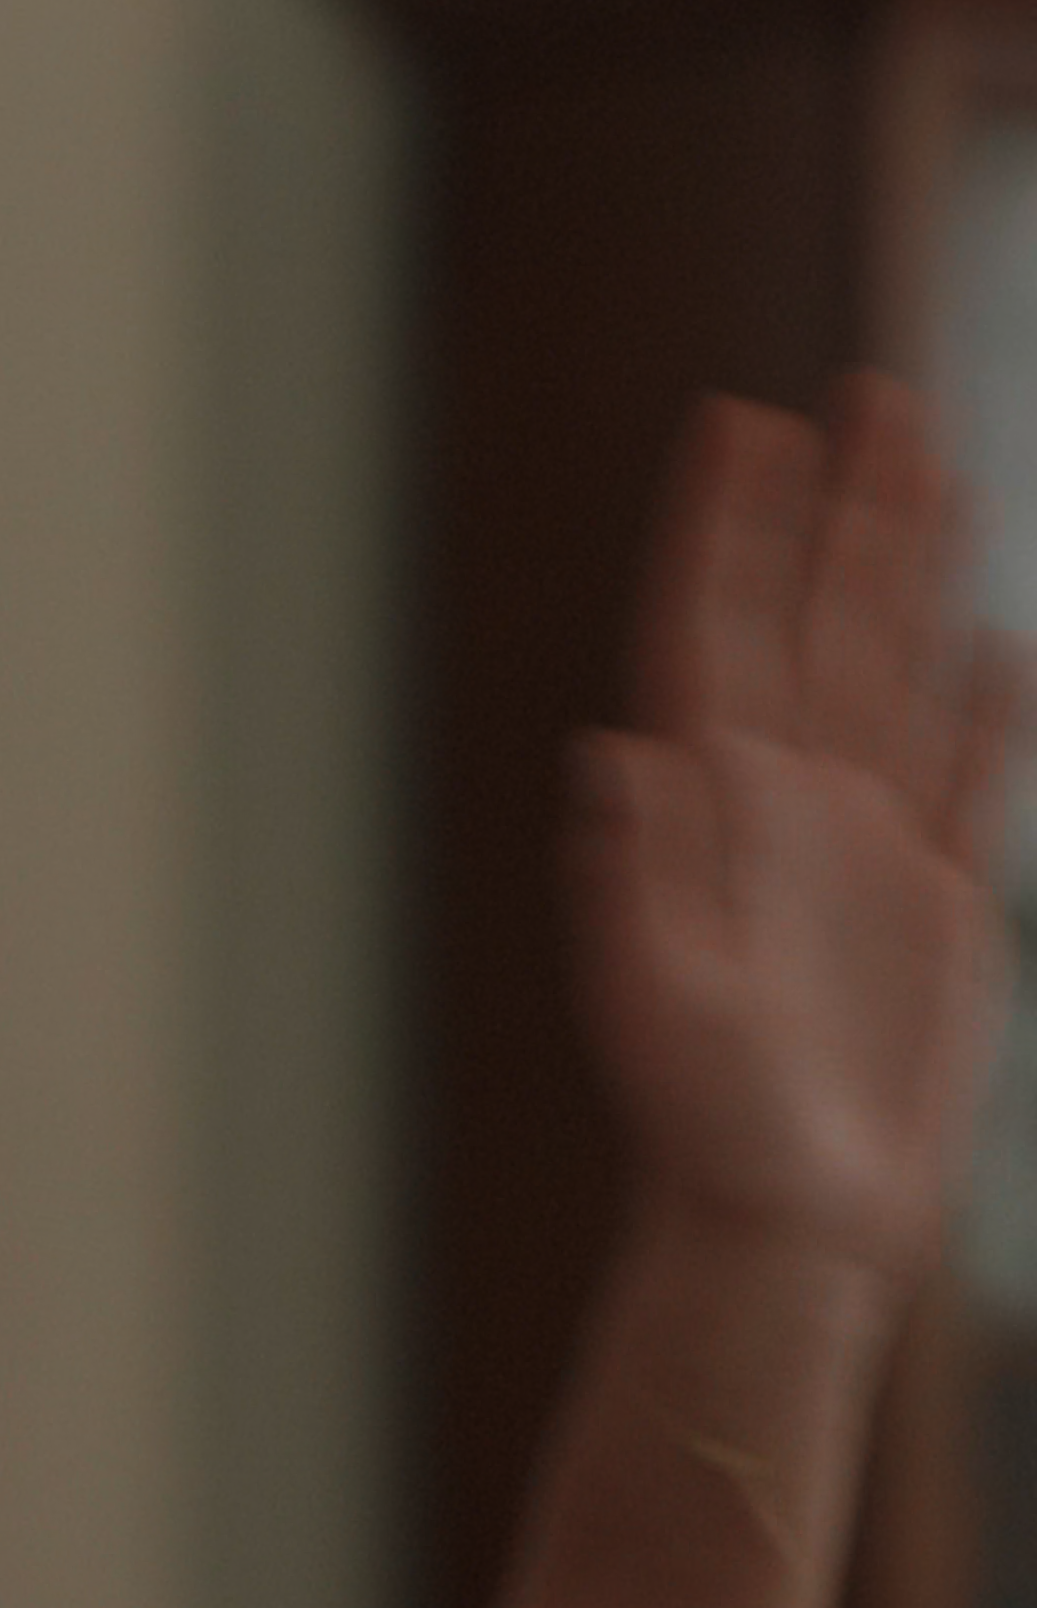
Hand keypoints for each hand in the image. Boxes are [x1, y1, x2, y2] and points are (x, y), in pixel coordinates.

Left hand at [574, 375, 1018, 1280]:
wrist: (787, 1213)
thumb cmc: (703, 1121)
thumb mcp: (657, 997)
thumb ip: (639, 874)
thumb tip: (617, 751)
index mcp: (708, 809)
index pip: (716, 631)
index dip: (727, 527)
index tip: (741, 421)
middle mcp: (780, 803)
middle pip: (815, 617)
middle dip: (837, 507)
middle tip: (864, 393)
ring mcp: (860, 844)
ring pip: (891, 664)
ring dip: (907, 566)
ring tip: (930, 461)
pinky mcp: (933, 900)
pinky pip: (964, 772)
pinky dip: (978, 703)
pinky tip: (990, 635)